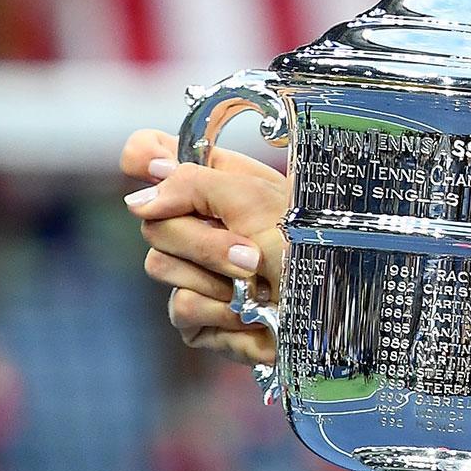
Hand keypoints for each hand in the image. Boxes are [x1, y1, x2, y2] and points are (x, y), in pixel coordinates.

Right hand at [120, 127, 288, 364]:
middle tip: (251, 255)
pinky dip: (222, 312)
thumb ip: (195, 186)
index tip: (153, 168)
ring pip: (159, 266)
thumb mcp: (258, 201)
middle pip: (150, 220)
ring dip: (218, 279)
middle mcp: (200, 222)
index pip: (152, 154)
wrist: (333, 311)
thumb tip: (136, 200)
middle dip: (203, 242)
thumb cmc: (310, 249)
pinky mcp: (196, 316)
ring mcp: (194, 270)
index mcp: (217, 181)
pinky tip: (253, 314)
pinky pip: (182, 309)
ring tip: (261, 285)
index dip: (144, 158)